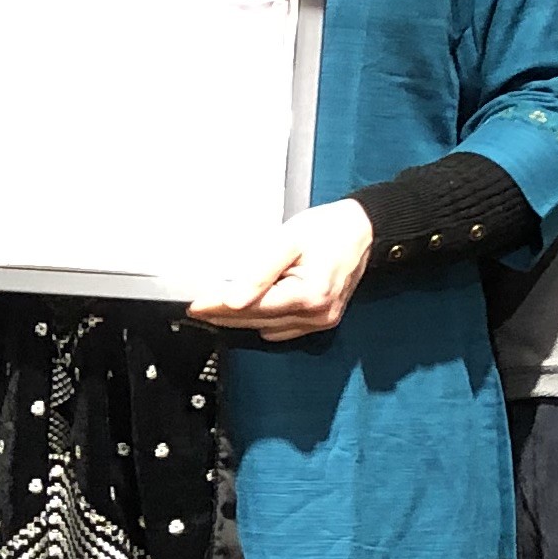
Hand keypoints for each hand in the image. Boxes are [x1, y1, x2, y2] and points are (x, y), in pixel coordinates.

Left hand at [183, 201, 373, 337]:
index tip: (194, 306)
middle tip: (197, 309)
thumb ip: (259, 271)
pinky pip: (282, 328)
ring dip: (241, 319)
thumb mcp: (288, 241)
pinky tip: (247, 309)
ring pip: (267, 327)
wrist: (363, 230)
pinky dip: (262, 320)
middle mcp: (317, 315)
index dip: (219, 307)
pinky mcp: (322, 320)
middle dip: (224, 315)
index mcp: (309, 295)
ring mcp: (321, 321)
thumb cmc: (328, 230)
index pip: (252, 307)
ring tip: (216, 307)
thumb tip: (233, 299)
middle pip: (257, 321)